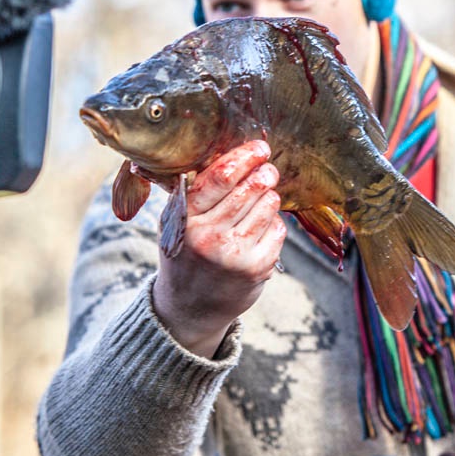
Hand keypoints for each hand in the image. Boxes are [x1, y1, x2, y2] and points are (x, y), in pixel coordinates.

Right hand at [152, 139, 285, 357]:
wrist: (189, 308)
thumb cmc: (186, 254)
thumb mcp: (176, 223)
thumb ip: (195, 193)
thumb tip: (230, 157)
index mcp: (184, 218)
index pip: (220, 177)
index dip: (245, 157)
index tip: (260, 148)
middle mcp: (207, 236)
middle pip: (249, 188)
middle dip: (265, 174)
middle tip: (269, 170)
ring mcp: (233, 254)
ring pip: (268, 206)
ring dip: (270, 198)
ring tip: (263, 201)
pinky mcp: (256, 268)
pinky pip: (278, 230)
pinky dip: (275, 224)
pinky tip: (263, 229)